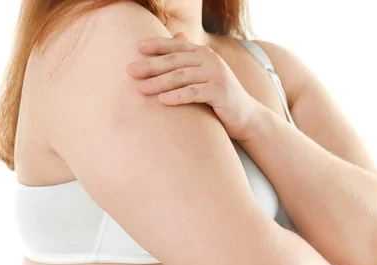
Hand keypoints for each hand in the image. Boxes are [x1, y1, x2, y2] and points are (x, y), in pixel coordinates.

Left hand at [126, 32, 261, 140]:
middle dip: (150, 66)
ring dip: (159, 82)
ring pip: (181, 76)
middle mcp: (209, 60)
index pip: (175, 46)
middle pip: (174, 61)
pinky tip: (162, 100)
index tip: (136, 48)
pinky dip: (177, 96)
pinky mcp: (219, 92)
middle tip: (130, 71)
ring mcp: (216, 75)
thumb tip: (175, 36)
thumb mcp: (203, 75)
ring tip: (141, 89)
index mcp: (203, 53)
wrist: (246, 115)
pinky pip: (193, 93)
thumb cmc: (219, 97)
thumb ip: (189, 59)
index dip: (156, 45)